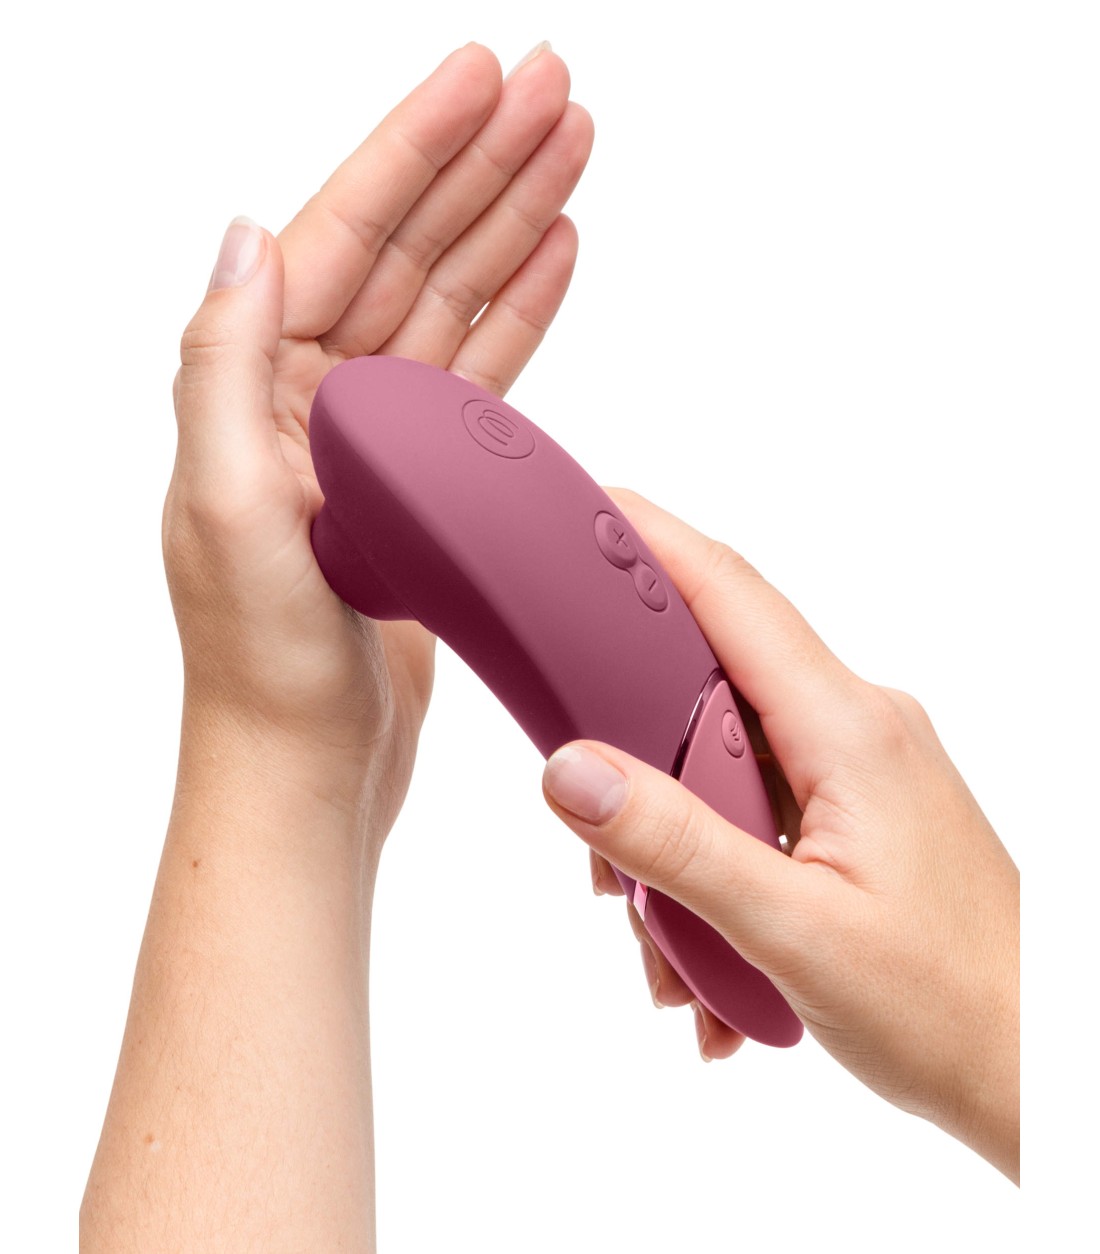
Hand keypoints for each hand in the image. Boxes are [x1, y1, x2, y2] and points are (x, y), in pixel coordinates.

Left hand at [164, 43, 592, 831]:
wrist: (307, 764)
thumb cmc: (260, 664)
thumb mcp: (223, 509)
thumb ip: (223, 362)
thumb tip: (245, 231)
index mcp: (257, 386)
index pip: (347, 234)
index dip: (419, 148)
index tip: (485, 78)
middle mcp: (309, 397)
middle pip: (412, 249)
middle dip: (484, 164)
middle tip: (556, 92)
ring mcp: (370, 436)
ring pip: (452, 300)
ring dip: (511, 224)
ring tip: (571, 154)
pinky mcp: (418, 482)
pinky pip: (477, 374)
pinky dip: (518, 312)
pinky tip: (554, 259)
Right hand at [542, 489, 1019, 1181]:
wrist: (1043, 1076)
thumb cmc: (954, 1010)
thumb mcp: (793, 933)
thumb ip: (674, 846)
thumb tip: (571, 770)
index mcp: (848, 727)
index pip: (731, 593)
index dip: (651, 538)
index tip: (581, 503)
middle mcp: (857, 725)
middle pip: (705, 687)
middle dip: (637, 768)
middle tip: (604, 865)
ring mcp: (858, 766)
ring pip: (719, 763)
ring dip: (675, 853)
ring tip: (677, 960)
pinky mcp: (855, 808)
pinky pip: (754, 807)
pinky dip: (714, 876)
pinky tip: (713, 968)